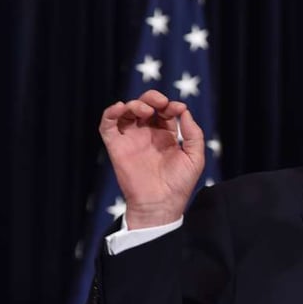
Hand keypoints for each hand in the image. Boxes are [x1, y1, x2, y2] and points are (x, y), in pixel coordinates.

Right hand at [99, 90, 204, 228]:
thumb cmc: (179, 185)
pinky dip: (110, 112)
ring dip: (135, 103)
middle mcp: (146, 135)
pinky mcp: (116, 146)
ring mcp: (130, 139)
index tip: (178, 109)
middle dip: (152, 98)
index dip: (171, 105)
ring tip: (145, 110)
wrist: (160, 205)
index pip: (165, 111)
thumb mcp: (194, 157)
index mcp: (165, 136)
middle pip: (145, 105)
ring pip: (126, 111)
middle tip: (160, 103)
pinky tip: (120, 107)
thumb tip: (184, 110)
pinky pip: (107, 125)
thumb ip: (193, 133)